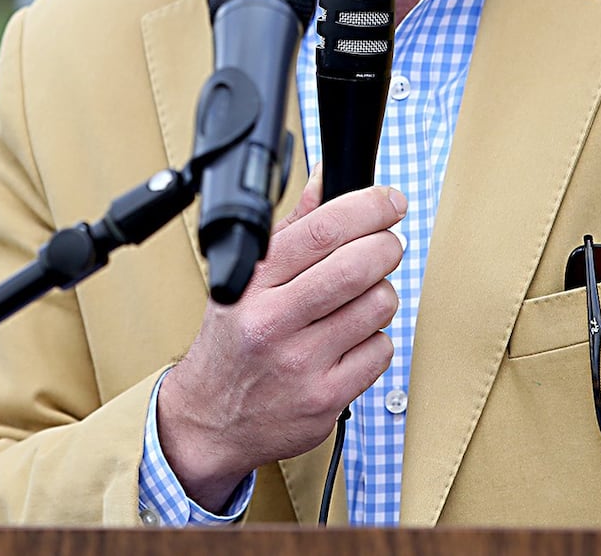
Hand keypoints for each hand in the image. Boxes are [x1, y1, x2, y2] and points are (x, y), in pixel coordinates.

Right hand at [156, 168, 405, 511]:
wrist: (209, 420)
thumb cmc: (232, 343)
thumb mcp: (244, 278)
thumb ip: (290, 229)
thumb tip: (324, 180)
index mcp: (251, 283)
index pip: (321, 231)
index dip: (367, 208)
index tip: (390, 201)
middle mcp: (273, 321)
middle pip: (357, 266)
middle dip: (387, 247)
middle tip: (387, 245)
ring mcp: (301, 363)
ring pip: (378, 306)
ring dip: (381, 295)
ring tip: (359, 299)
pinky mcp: (326, 399)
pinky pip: (381, 351)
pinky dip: (376, 340)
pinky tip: (352, 340)